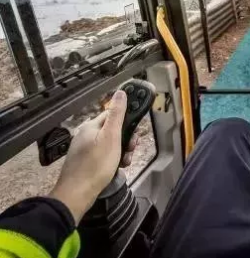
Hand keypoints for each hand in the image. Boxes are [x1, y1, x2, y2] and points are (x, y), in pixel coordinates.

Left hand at [49, 91, 138, 223]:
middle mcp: (86, 135)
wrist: (77, 194)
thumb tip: (120, 92)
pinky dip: (112, 160)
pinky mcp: (85, 162)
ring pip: (109, 144)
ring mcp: (84, 149)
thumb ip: (117, 114)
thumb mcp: (111, 137)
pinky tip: (116, 168)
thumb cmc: (96, 165)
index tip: (136, 130)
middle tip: (131, 149)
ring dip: (121, 151)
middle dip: (126, 139)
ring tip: (124, 161)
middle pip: (112, 130)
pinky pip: (103, 155)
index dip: (127, 121)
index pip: (113, 114)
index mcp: (91, 126)